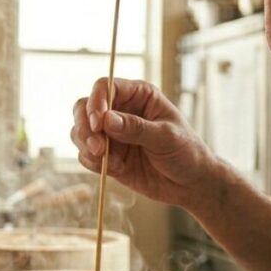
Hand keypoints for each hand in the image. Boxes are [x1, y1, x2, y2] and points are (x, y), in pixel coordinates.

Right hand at [70, 78, 218, 208]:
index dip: (96, 102)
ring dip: (87, 146)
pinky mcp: (108, 156)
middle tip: (98, 147)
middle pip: (84, 107)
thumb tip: (107, 120)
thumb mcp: (166, 137)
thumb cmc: (186, 152)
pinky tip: (116, 169)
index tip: (98, 123)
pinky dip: (92, 162)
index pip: (105, 87)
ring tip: (107, 161)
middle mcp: (121, 110)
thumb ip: (137, 128)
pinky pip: (86, 155)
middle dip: (84, 127)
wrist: (191, 184)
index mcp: (138, 95)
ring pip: (80, 131)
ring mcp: (112, 134)